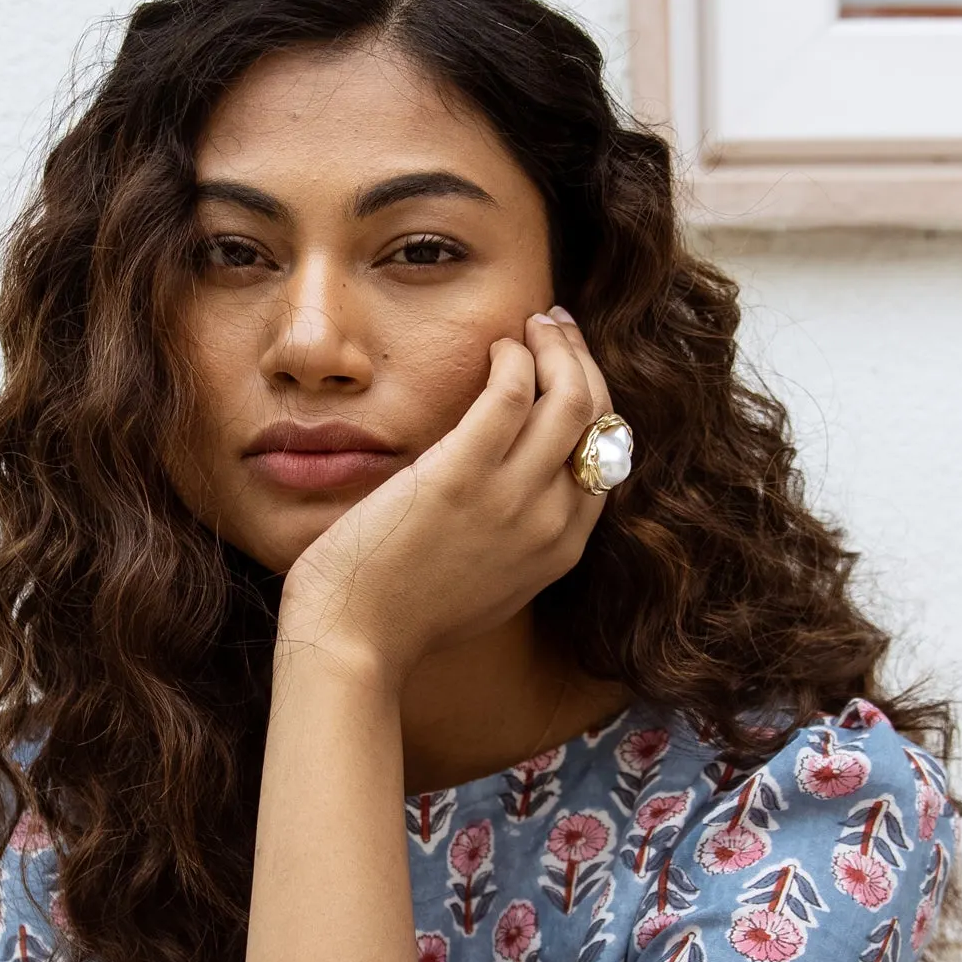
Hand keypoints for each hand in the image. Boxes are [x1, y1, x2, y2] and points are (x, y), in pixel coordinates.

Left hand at [276, 310, 615, 683]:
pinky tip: (496, 345)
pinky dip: (513, 356)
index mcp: (561, 549)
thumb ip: (516, 540)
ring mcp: (512, 498)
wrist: (353, 640)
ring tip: (532, 321)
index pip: (608, 459)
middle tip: (555, 326)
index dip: (595, 402)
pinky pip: (512, 392)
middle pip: (599, 417)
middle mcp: (551, 522)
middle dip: (583, 360)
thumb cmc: (404, 615)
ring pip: (571, 395)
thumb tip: (517, 491)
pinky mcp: (462, 474)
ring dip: (557, 345)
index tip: (570, 370)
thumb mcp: (487, 585)